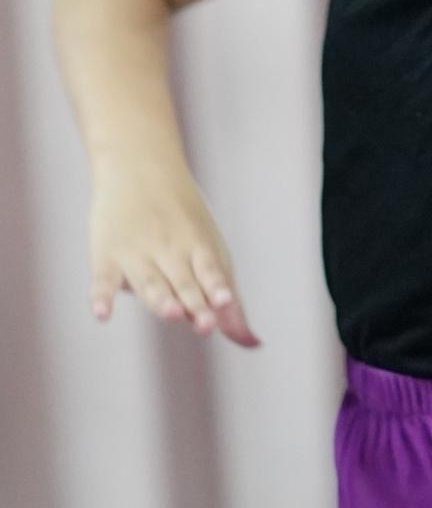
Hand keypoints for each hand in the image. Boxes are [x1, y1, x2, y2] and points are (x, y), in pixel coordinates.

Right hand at [88, 163, 259, 346]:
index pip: (209, 269)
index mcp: (197, 246)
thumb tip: (254, 344)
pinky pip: (102, 280)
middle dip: (193, 302)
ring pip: (149, 282)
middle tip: (204, 323)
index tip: (225, 301)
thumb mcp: (210, 249)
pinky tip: (102, 314)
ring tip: (170, 312)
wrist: (136, 164)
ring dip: (160, 299)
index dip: (216, 286)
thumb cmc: (183, 218)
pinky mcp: (106, 256)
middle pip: (182, 281)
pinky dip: (101, 297)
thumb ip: (228, 299)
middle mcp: (168, 250)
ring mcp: (136, 253)